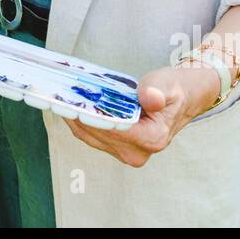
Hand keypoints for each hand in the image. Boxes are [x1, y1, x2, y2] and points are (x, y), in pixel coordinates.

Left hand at [61, 62, 220, 167]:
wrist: (184, 99)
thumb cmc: (174, 90)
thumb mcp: (168, 84)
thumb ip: (156, 91)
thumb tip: (149, 99)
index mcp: (151, 139)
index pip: (110, 127)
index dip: (88, 114)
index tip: (67, 100)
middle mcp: (137, 153)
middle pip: (96, 134)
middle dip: (75, 114)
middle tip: (55, 93)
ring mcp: (128, 154)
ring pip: (90, 137)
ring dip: (74, 118)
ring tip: (60, 98)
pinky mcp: (120, 150)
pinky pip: (93, 137)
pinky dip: (81, 122)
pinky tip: (71, 106)